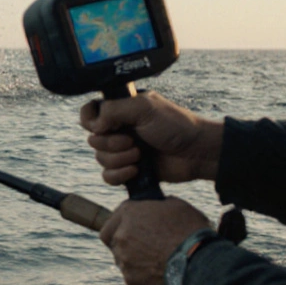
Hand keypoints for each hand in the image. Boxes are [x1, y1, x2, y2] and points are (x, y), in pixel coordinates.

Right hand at [79, 91, 223, 185]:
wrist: (196, 153)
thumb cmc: (175, 125)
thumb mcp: (144, 107)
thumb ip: (114, 110)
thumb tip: (94, 126)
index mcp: (120, 109)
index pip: (89, 112)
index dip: (89, 120)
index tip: (102, 126)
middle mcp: (118, 129)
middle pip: (93, 140)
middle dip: (111, 144)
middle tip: (133, 141)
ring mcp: (122, 150)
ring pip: (100, 159)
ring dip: (119, 159)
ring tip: (140, 155)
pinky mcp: (127, 170)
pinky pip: (107, 176)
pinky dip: (119, 175)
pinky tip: (136, 170)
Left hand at [100, 198, 212, 284]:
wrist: (199, 264)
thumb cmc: (191, 232)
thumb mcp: (177, 206)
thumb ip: (158, 205)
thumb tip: (156, 207)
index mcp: (129, 214)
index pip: (111, 221)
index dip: (121, 225)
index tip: (132, 229)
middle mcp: (121, 237)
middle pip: (114, 241)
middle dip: (126, 243)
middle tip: (144, 245)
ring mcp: (125, 260)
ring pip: (123, 260)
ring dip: (135, 259)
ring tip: (158, 260)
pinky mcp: (132, 281)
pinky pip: (133, 276)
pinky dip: (143, 275)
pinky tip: (161, 272)